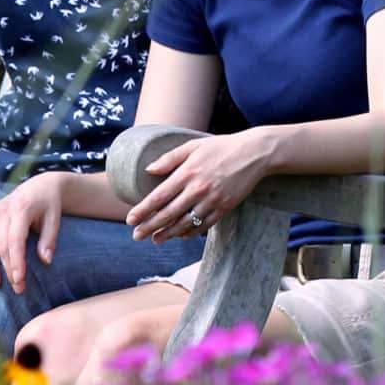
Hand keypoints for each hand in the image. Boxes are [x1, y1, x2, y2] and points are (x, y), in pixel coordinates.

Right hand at [0, 174, 64, 293]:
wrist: (39, 186)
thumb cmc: (48, 205)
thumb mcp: (54, 219)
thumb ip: (50, 239)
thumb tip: (46, 260)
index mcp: (20, 209)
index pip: (15, 241)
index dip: (16, 262)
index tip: (19, 280)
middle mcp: (2, 210)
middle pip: (0, 246)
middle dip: (6, 269)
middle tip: (16, 289)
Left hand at [127, 131, 267, 241]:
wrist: (255, 153)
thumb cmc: (221, 147)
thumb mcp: (193, 145)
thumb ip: (169, 158)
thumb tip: (148, 170)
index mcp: (187, 173)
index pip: (159, 197)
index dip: (143, 210)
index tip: (130, 219)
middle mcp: (198, 189)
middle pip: (168, 214)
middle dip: (150, 227)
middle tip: (136, 236)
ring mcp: (212, 201)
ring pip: (185, 223)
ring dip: (168, 234)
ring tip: (155, 239)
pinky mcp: (225, 208)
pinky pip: (204, 225)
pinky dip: (190, 232)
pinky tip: (179, 235)